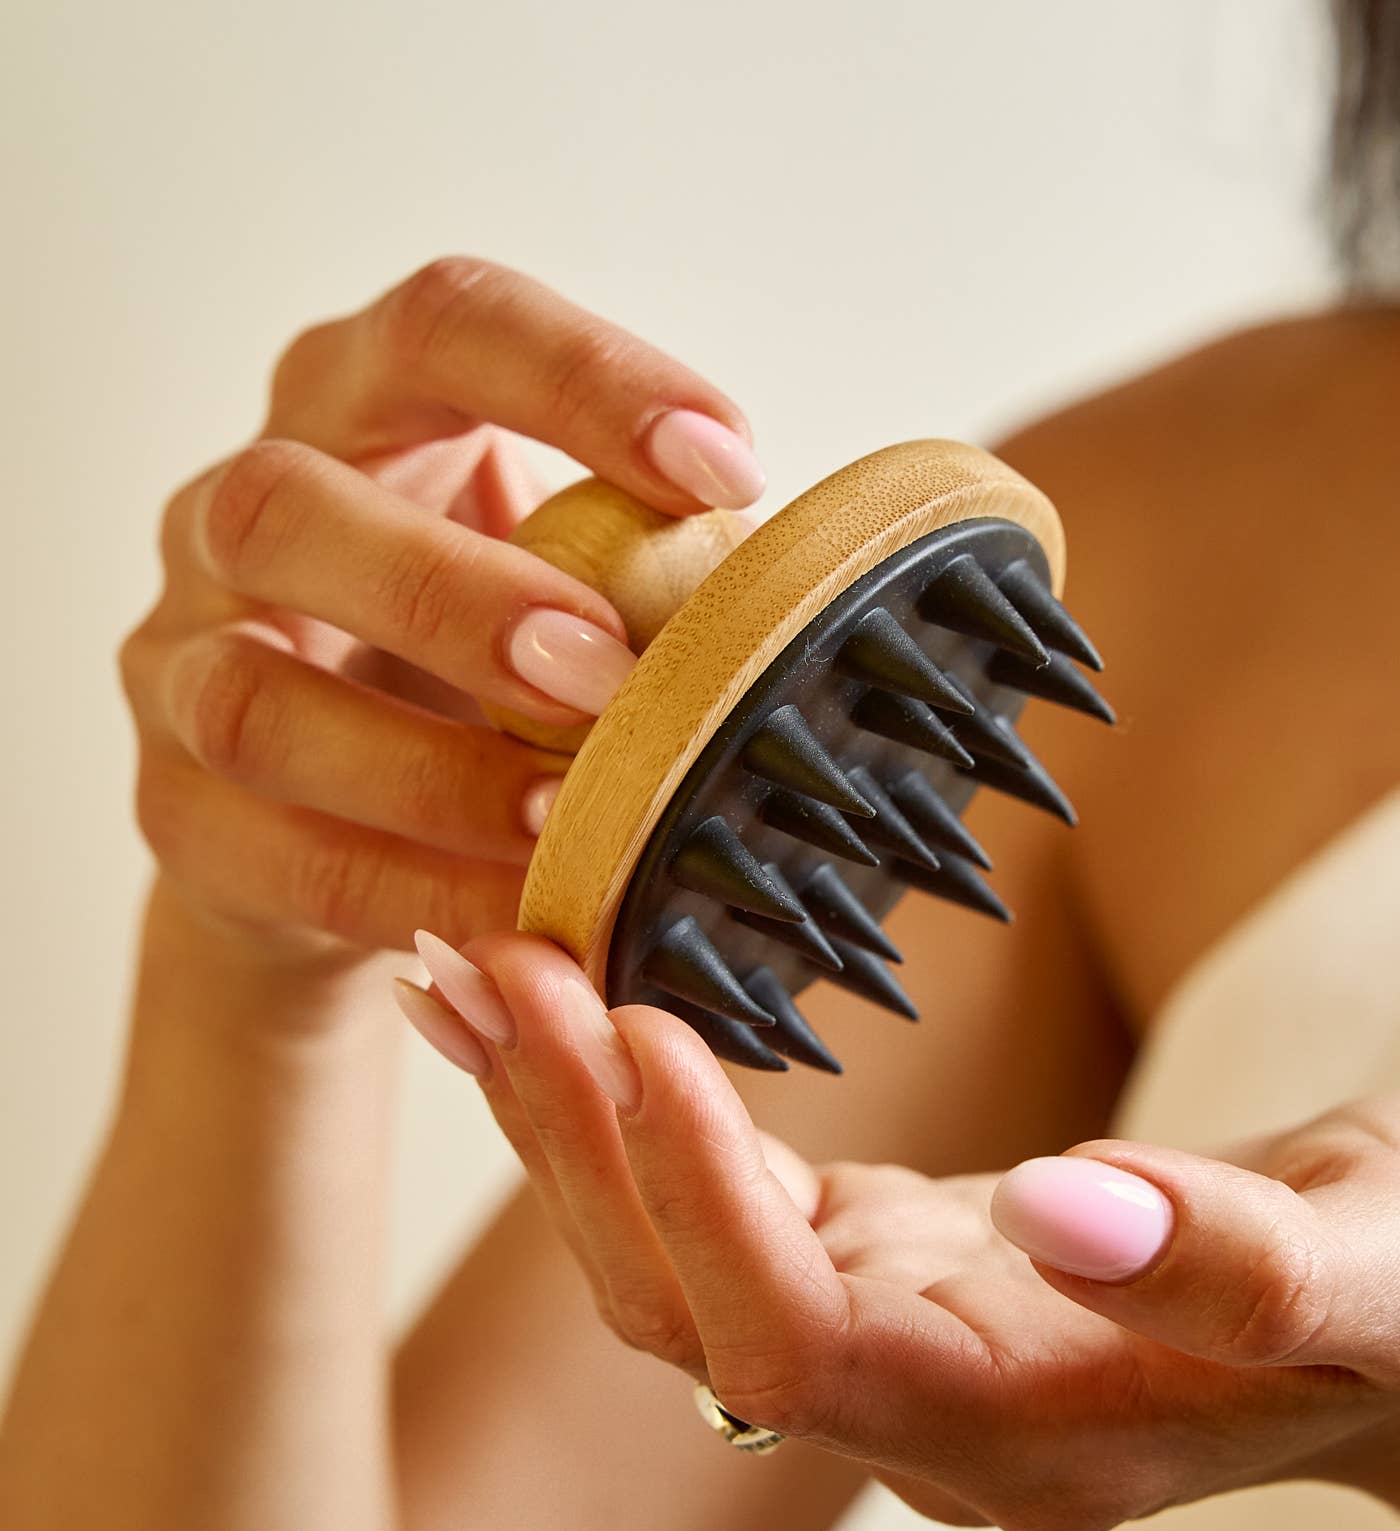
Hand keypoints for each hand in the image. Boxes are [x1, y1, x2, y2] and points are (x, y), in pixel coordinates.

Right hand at [118, 256, 764, 970]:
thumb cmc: (480, 669)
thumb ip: (649, 568)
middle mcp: (240, 518)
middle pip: (291, 505)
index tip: (729, 466)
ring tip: (570, 819)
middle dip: (458, 591)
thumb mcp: (561, 578)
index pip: (445, 329)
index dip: (582, 380)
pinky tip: (523, 918)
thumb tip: (807, 607)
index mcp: (360, 415)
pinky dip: (410, 894)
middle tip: (608, 668)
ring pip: (256, 701)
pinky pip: (279, 857)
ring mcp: (181, 665)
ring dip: (428, 769)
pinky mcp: (178, 814)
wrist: (327, 821)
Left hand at [400, 931, 1399, 1530]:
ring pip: (684, 1273)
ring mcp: (910, 1354)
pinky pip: (730, 1217)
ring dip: (578, 1128)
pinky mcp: (906, 1275)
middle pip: (697, 1318)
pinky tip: (574, 1008)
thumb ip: (1246, 1262)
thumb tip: (1068, 1209)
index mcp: (1038, 1430)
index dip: (702, 1209)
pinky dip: (641, 1118)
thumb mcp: (1392, 1258)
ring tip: (480, 963)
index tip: (638, 1027)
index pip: (804, 1353)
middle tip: (490, 959)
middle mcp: (937, 1417)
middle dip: (586, 1150)